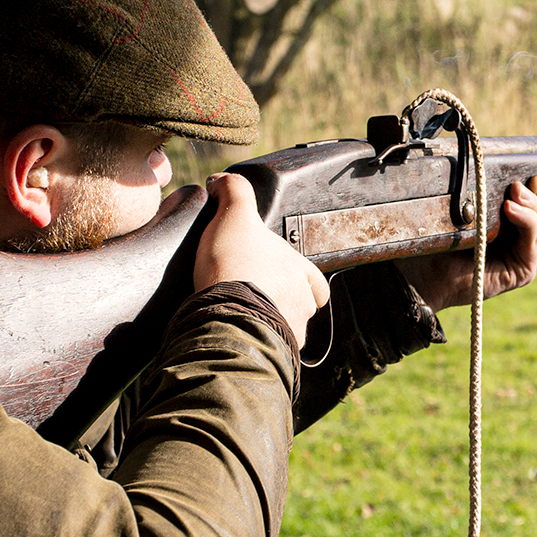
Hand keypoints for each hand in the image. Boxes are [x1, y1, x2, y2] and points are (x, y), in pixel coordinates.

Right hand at [196, 172, 329, 347]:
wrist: (228, 316)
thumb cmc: (236, 268)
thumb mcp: (234, 217)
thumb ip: (234, 193)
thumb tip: (222, 180)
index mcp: (299, 272)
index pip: (314, 279)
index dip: (301, 278)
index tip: (283, 277)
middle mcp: (301, 304)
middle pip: (298, 306)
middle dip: (279, 303)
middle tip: (252, 298)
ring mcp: (289, 332)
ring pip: (283, 330)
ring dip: (267, 326)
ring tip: (240, 322)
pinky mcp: (271, 355)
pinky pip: (266, 352)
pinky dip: (254, 346)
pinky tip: (236, 340)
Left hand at [394, 176, 536, 309]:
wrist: (414, 268)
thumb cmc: (432, 229)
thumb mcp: (467, 196)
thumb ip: (491, 181)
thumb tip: (508, 165)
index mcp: (520, 221)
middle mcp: (529, 241)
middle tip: (531, 182)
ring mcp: (527, 257)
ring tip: (514, 196)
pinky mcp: (519, 272)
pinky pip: (536, 239)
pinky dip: (528, 220)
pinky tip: (510, 210)